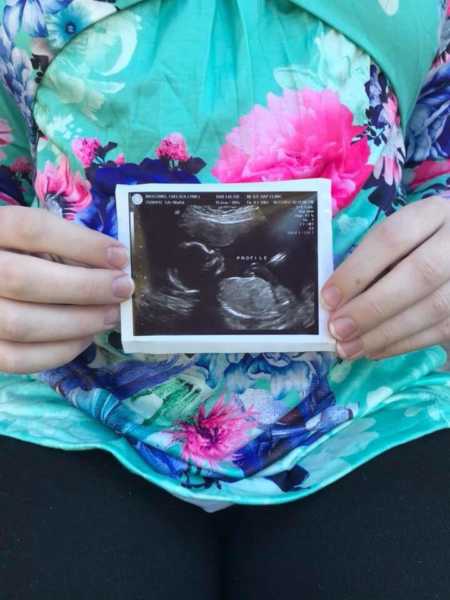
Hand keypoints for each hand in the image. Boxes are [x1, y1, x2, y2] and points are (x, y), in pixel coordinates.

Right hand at [0, 206, 133, 372]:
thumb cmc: (20, 259)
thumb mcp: (34, 241)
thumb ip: (65, 247)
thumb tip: (115, 266)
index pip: (30, 229)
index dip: (81, 243)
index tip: (120, 256)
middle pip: (23, 279)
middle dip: (84, 287)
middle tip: (123, 289)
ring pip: (22, 324)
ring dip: (78, 322)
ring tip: (111, 315)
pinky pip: (19, 359)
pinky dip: (60, 350)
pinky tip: (85, 337)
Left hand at [321, 196, 449, 359]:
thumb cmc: (414, 244)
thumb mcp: (395, 237)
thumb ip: (367, 261)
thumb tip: (333, 300)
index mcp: (432, 213)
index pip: (392, 237)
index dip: (358, 270)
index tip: (329, 298)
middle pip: (419, 274)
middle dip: (372, 307)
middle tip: (338, 329)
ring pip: (433, 308)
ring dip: (385, 333)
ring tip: (349, 348)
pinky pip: (440, 330)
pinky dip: (403, 344)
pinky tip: (374, 350)